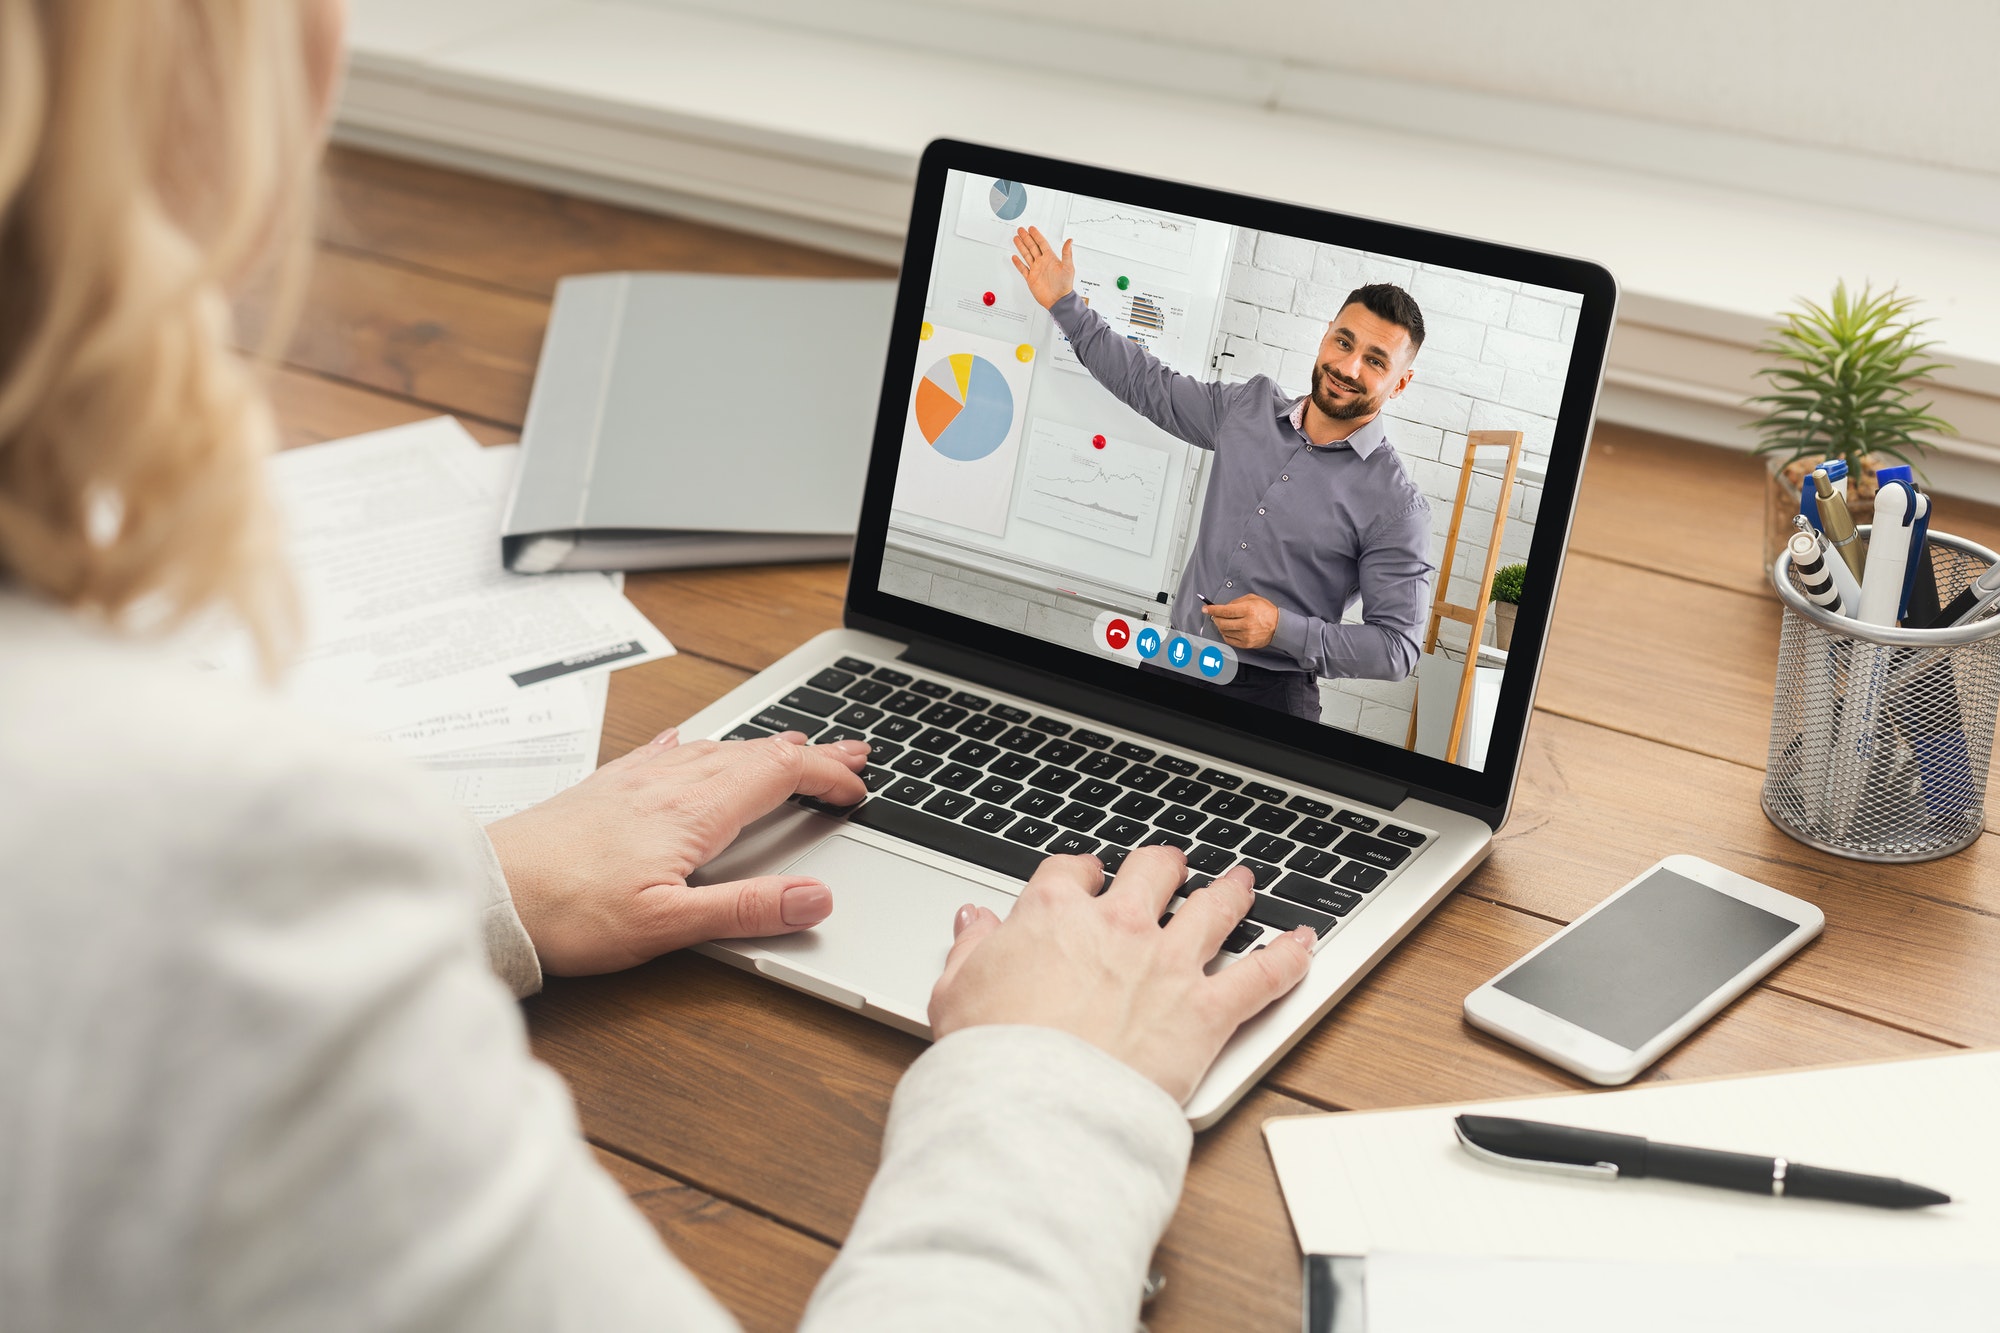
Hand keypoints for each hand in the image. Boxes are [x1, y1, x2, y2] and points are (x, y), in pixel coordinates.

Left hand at [486, 728, 868, 975]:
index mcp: (693, 810)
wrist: (490, 892)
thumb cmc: (566, 911)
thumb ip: (745, 910)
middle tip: (851, 753)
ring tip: (790, 746)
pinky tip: (688, 743)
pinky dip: (697, 746)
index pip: (780, 774)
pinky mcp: (606, 788)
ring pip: (715, 748)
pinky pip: (666, 753)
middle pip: (756, 752)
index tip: (856, 789)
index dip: (827, 776)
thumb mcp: (667, 926)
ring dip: (762, 747)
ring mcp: (635, 780)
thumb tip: (814, 899)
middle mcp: (668, 783)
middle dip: (810, 752)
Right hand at [929, 849, 1314, 1101]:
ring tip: (1243, 882)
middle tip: (1170, 868)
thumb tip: (973, 921)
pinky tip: (1305, 944)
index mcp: (1054, 915)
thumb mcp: (955, 991)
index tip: (1086, 878)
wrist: (1036, 1105)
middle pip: (1153, 871)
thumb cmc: (992, 1055)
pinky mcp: (1206, 1010)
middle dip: (1163, 866)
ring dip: (1233, 891)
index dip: (1082, 871)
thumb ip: (970, 949)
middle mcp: (1118, 926)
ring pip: (1214, 907)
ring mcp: (1168, 964)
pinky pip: (1262, 974)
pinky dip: (1289, 958)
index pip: (1072, 871)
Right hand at [1010, 225, 1073, 309]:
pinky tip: (1015, 257)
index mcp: (1050, 258)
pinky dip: (1018, 263)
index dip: (1036, 235)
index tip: (1031, 229)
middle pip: (1032, 247)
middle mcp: (1042, 263)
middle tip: (1021, 230)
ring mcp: (1036, 270)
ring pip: (1026, 255)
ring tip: (1016, 239)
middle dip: (1026, 238)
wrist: (1058, 300)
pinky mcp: (1031, 279)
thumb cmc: (1064, 285)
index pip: (1041, 243)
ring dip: (1021, 247)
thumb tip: (1070, 241)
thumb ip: (1067, 253)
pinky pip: (1023, 269)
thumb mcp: (1068, 267)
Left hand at [1202, 593, 1280, 649]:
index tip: (1205, 609)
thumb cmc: (1265, 610)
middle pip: (1222, 623)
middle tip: (1215, 616)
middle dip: (1215, 618)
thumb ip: (1236, 601)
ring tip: (1224, 622)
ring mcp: (1246, 635)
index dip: (1213, 609)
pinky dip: (1225, 634)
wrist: (1279, 626)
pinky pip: (1229, 640)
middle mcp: (1246, 624)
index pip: (1225, 611)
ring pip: (1224, 632)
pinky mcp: (1247, 644)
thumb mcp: (1253, 599)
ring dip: (1220, 626)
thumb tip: (1223, 607)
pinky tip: (1228, 630)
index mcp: (1248, 610)